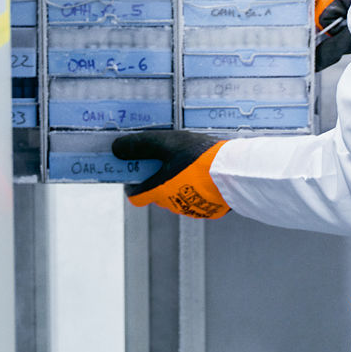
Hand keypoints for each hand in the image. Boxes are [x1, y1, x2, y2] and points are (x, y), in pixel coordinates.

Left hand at [111, 131, 229, 218]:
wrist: (234, 173)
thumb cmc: (199, 157)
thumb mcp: (168, 143)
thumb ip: (141, 145)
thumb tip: (116, 148)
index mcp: (159, 190)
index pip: (135, 195)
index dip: (131, 183)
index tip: (134, 168)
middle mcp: (172, 204)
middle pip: (155, 191)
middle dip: (156, 176)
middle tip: (165, 157)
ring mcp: (190, 208)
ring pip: (174, 194)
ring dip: (175, 181)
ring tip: (188, 161)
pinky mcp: (206, 208)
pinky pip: (193, 197)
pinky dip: (193, 187)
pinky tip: (202, 171)